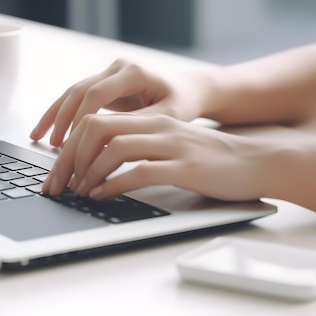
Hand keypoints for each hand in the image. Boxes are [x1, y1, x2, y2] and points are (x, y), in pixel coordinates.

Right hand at [30, 58, 208, 146]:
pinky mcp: (105, 83)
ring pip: (73, 93)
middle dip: (62, 121)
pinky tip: (48, 131)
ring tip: (38, 138)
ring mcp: (109, 73)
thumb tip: (106, 143)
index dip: (81, 119)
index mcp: (134, 72)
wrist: (190, 88)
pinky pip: (77, 98)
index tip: (69, 143)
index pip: (98, 93)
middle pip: (79, 91)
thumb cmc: (183, 103)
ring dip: (55, 116)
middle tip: (51, 148)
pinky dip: (61, 114)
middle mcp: (118, 67)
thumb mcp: (168, 116)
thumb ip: (138, 125)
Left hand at [42, 113, 280, 201]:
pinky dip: (113, 184)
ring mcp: (172, 146)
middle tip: (58, 184)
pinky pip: (139, 172)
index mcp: (152, 120)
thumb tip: (101, 164)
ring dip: (89, 171)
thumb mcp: (172, 146)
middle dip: (69, 158)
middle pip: (97, 129)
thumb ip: (141, 148)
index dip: (70, 144)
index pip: (96, 120)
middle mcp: (159, 127)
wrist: (257, 162)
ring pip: (114, 148)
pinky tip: (102, 195)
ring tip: (79, 191)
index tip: (58, 169)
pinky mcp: (186, 168)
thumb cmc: (212, 160)